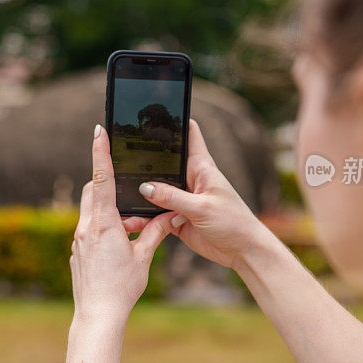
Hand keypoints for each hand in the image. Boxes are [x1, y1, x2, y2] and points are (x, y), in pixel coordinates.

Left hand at [70, 125, 175, 326]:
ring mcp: (77, 240)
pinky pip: (87, 230)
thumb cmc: (122, 287)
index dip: (101, 152)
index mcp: (104, 223)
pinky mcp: (76, 252)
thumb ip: (155, 232)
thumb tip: (170, 214)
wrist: (98, 315)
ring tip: (125, 226)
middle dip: (105, 183)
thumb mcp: (143, 257)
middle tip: (124, 187)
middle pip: (92, 191)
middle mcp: (86, 227)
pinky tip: (114, 247)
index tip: (98, 131)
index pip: (101, 178)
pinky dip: (100, 228)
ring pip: (89, 211)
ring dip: (105, 209)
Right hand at [124, 119, 269, 269]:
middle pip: (163, 164)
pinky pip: (155, 214)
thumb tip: (144, 187)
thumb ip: (173, 197)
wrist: (242, 252)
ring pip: (155, 191)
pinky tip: (130, 220)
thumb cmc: (234, 223)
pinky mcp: (176, 218)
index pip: (189, 135)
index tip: (156, 110)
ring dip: (141, 195)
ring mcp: (182, 199)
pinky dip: (143, 217)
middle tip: (120, 156)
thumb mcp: (202, 208)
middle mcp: (190, 180)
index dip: (175, 121)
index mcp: (202, 167)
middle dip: (144, 162)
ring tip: (120, 194)